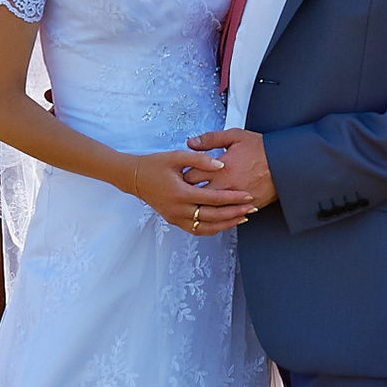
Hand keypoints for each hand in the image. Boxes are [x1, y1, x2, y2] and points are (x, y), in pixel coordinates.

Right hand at [125, 148, 255, 234]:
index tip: (248, 194)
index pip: (213, 198)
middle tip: (252, 208)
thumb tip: (221, 165)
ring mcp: (175, 218)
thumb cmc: (155, 164)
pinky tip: (224, 223)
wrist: (134, 177)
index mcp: (180, 192)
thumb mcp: (177, 156)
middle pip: (213, 216)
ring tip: (243, 217)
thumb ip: (200, 159)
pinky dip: (212, 228)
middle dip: (235, 212)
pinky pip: (196, 230)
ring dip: (226, 224)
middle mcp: (178, 209)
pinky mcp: (174, 221)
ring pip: (206, 227)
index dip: (232, 197)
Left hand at [185, 129, 276, 209]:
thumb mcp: (235, 136)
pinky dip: (217, 214)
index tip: (180, 175)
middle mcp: (226, 185)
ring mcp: (235, 199)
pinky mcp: (245, 207)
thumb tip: (191, 143)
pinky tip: (211, 210)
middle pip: (196, 195)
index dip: (182, 176)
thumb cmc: (261, 149)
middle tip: (183, 190)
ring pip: (209, 209)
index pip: (190, 176)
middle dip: (188, 192)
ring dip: (200, 205)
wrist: (285, 164)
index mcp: (220, 168)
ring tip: (195, 201)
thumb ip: (211, 138)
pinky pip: (226, 216)